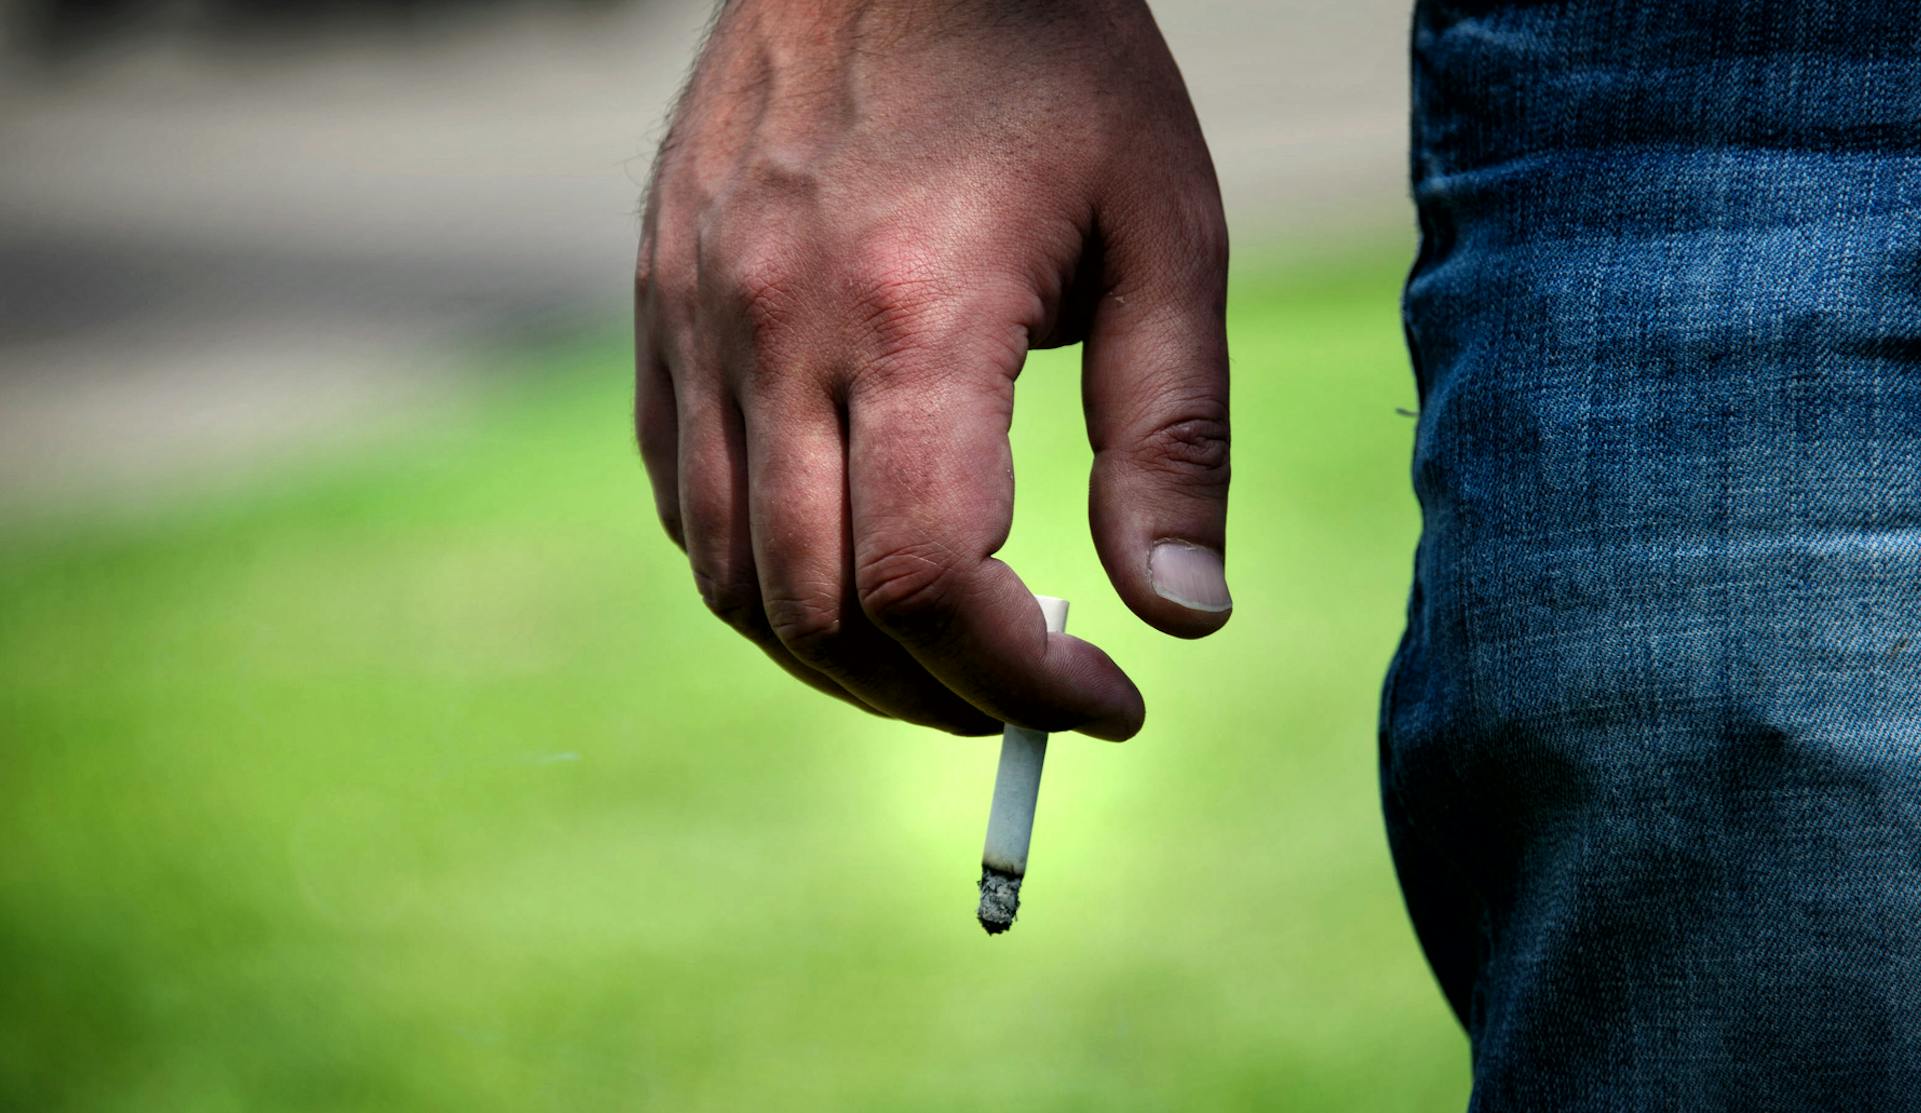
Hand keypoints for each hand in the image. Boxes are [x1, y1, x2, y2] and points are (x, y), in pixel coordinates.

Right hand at [634, 0, 1229, 739]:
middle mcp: (772, 327)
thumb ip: (1172, 433)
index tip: (1109, 699)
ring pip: (733, 579)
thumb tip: (1182, 617)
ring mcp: (692, 320)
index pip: (926, 580)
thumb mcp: (1164, 233)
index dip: (1023, 679)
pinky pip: (683, 499)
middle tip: (1035, 693)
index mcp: (910, 310)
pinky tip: (847, 566)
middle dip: (942, 693)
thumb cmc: (1053, 68)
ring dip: (844, 661)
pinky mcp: (657, 307)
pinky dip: (761, 576)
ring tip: (948, 659)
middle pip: (820, 611)